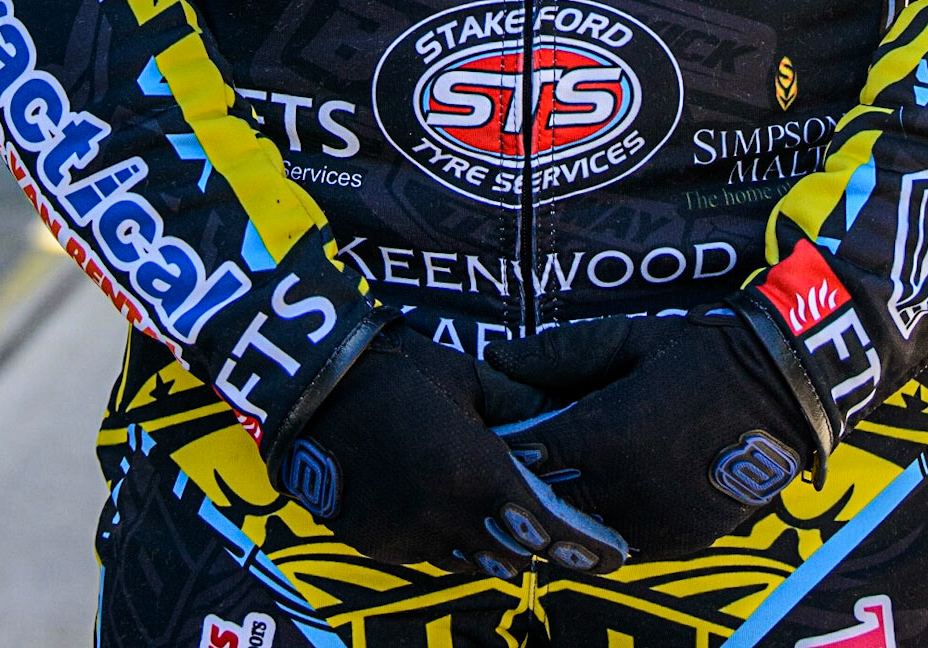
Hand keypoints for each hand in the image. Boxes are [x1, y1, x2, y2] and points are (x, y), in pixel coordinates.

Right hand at [280, 320, 627, 577]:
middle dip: (536, 545)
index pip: (541, 525)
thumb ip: (516, 409)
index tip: (612, 555)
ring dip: (491, 543)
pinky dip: (448, 537)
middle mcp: (444, 515)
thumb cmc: (398, 370)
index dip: (579, 544)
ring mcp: (407, 536)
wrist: (315, 388)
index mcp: (473, 471)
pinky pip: (429, 553)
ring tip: (504, 518)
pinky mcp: (378, 544)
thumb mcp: (468, 378)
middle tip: (563, 535)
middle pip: (510, 553)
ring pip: (469, 559)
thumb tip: (557, 421)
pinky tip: (449, 508)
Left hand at [484, 309, 813, 559]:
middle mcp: (624, 488)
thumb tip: (496, 356)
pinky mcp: (683, 539)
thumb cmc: (698, 351)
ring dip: (572, 507)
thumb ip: (558, 353)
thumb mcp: (626, 339)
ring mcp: (655, 521)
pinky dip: (611, 522)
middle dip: (535, 480)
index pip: (530, 455)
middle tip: (526, 459)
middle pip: (552, 499)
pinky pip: (629, 543)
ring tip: (568, 478)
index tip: (503, 432)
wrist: (779, 387)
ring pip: (587, 530)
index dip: (513, 444)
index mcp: (604, 435)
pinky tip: (610, 496)